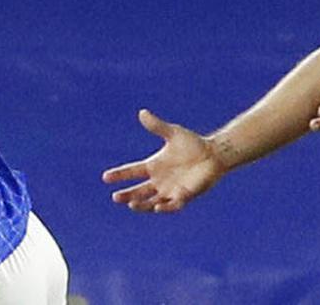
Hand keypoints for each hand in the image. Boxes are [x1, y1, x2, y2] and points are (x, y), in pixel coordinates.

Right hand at [101, 109, 226, 212]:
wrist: (213, 154)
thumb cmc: (192, 144)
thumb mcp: (173, 133)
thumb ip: (157, 126)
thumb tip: (142, 112)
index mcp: (153, 166)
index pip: (132, 171)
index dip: (120, 175)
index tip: (106, 177)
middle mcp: (159, 181)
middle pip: (138, 191)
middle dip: (127, 195)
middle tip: (116, 197)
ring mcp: (170, 190)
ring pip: (151, 201)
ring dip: (141, 204)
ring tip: (131, 204)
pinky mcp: (183, 196)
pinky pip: (172, 205)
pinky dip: (164, 207)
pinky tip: (157, 206)